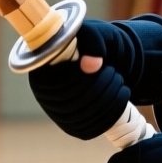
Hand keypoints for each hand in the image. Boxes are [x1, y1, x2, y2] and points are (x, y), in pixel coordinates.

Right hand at [28, 16, 161, 136]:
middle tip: (115, 73)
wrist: (104, 59)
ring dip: (108, 99)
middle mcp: (43, 91)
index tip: (104, 67)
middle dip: (100, 86)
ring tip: (119, 83)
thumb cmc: (96, 43)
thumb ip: (94, 42)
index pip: (59, 82)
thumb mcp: (97, 34)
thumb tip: (91, 65)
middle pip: (71, 100)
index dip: (84, 78)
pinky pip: (88, 128)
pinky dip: (109, 115)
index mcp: (41, 67)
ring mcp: (55, 110)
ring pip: (82, 115)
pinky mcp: (70, 124)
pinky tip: (120, 99)